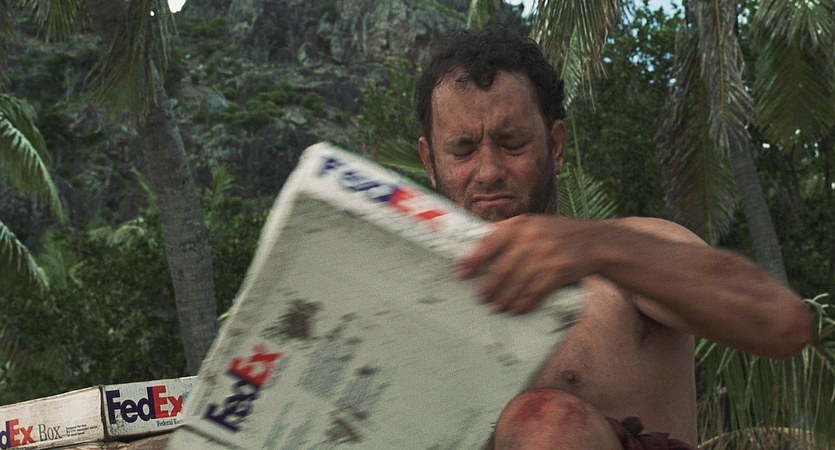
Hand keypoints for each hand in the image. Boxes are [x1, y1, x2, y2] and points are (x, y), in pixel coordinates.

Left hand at [457, 215, 600, 313]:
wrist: (596, 241)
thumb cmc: (558, 234)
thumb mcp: (534, 224)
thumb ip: (509, 232)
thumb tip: (476, 244)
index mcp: (521, 224)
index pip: (489, 242)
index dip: (473, 260)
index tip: (461, 273)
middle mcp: (532, 238)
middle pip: (501, 269)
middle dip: (488, 287)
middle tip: (481, 297)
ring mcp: (546, 255)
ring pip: (516, 284)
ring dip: (504, 299)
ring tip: (497, 306)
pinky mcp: (559, 271)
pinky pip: (535, 292)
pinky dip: (524, 303)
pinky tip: (516, 309)